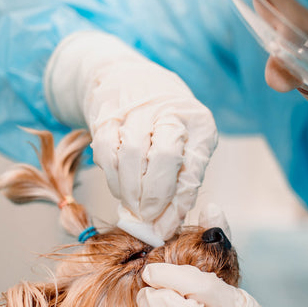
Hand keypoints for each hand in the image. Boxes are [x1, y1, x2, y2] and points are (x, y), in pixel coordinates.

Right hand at [44, 31, 216, 245]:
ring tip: (133, 209)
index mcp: (200, 122)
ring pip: (132, 157)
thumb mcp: (187, 144)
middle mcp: (171, 112)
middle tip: (147, 217)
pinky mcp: (108, 114)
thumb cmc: (166, 122)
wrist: (128, 77)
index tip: (165, 229)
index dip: (177, 206)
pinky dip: (112, 178)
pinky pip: (107, 152)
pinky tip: (119, 189)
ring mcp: (138, 110)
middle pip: (165, 158)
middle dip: (154, 197)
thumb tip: (165, 226)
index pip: (193, 169)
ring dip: (131, 192)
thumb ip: (181, 182)